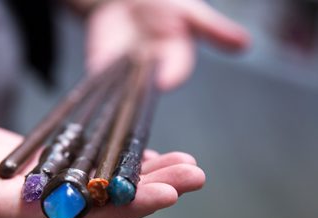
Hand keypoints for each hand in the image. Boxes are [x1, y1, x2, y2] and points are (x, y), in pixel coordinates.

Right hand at [0, 109, 204, 217]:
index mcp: (2, 214)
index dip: (115, 210)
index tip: (161, 196)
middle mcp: (28, 208)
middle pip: (97, 208)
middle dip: (145, 195)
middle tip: (193, 178)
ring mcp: (37, 189)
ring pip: (98, 190)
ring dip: (144, 179)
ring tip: (188, 167)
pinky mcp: (41, 167)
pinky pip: (87, 168)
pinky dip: (120, 163)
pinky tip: (151, 156)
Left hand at [87, 0, 250, 89]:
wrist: (123, 0)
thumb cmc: (161, 4)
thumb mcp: (189, 11)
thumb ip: (213, 28)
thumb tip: (245, 44)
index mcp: (176, 58)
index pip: (176, 69)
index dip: (170, 74)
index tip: (163, 80)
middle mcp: (151, 70)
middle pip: (149, 84)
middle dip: (142, 86)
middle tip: (137, 85)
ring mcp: (125, 72)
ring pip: (122, 86)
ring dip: (117, 88)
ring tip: (115, 84)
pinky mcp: (102, 70)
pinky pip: (99, 81)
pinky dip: (95, 84)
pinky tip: (93, 84)